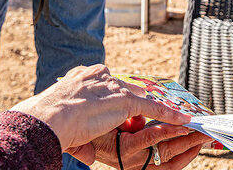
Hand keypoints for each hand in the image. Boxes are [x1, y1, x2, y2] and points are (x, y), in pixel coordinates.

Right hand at [10, 64, 198, 163]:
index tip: (120, 106)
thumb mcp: (66, 125)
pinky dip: (169, 114)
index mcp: (84, 75)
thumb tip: (89, 156)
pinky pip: (153, 107)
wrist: (50, 117)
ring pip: (142, 98)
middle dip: (136, 102)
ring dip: (158, 110)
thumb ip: (82, 140)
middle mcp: (101, 76)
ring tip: (175, 118)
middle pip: (126, 88)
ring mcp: (114, 88)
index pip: (107, 84)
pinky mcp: (126, 100)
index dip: (114, 97)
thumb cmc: (49, 121)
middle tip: (151, 113)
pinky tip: (183, 120)